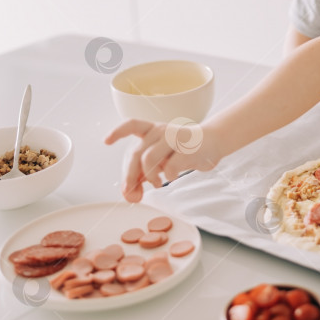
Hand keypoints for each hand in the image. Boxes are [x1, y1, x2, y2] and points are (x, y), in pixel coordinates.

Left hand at [104, 119, 222, 202]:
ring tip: (156, 183)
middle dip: (130, 176)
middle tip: (130, 192)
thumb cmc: (184, 150)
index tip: (106, 141)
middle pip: (136, 153)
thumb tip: (129, 194)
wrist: (214, 141)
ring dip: (149, 177)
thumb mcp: (162, 159)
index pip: (132, 124)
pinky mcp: (186, 150)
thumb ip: (144, 174)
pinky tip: (172, 176)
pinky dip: (167, 177)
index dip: (117, 132)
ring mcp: (174, 139)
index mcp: (152, 130)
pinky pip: (169, 168)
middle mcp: (161, 131)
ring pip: (148, 160)